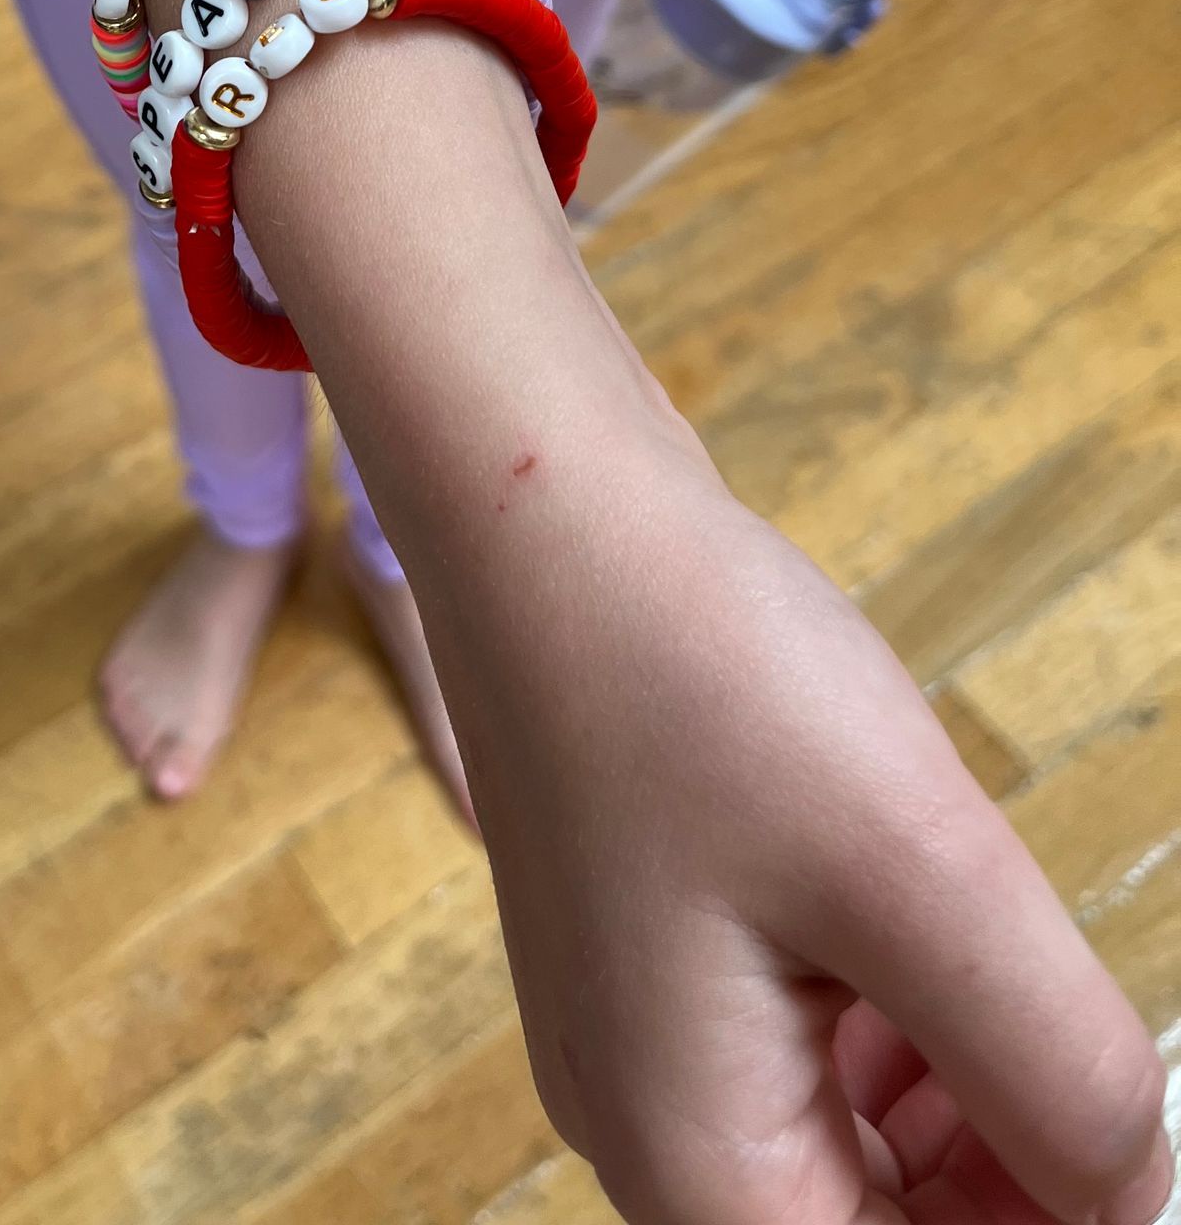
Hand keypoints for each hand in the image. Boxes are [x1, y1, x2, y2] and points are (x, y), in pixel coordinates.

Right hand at [416, 423, 1171, 1224]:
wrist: (535, 501)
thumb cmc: (687, 667)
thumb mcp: (922, 874)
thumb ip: (1065, 1080)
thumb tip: (1138, 1191)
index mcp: (699, 1171)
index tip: (1112, 1113)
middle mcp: (653, 1137)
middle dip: (1017, 1170)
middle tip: (1083, 1036)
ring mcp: (644, 1042)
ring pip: (864, 1156)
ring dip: (971, 1092)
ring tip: (991, 946)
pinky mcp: (655, 951)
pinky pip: (813, 1054)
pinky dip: (902, 1019)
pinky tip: (926, 912)